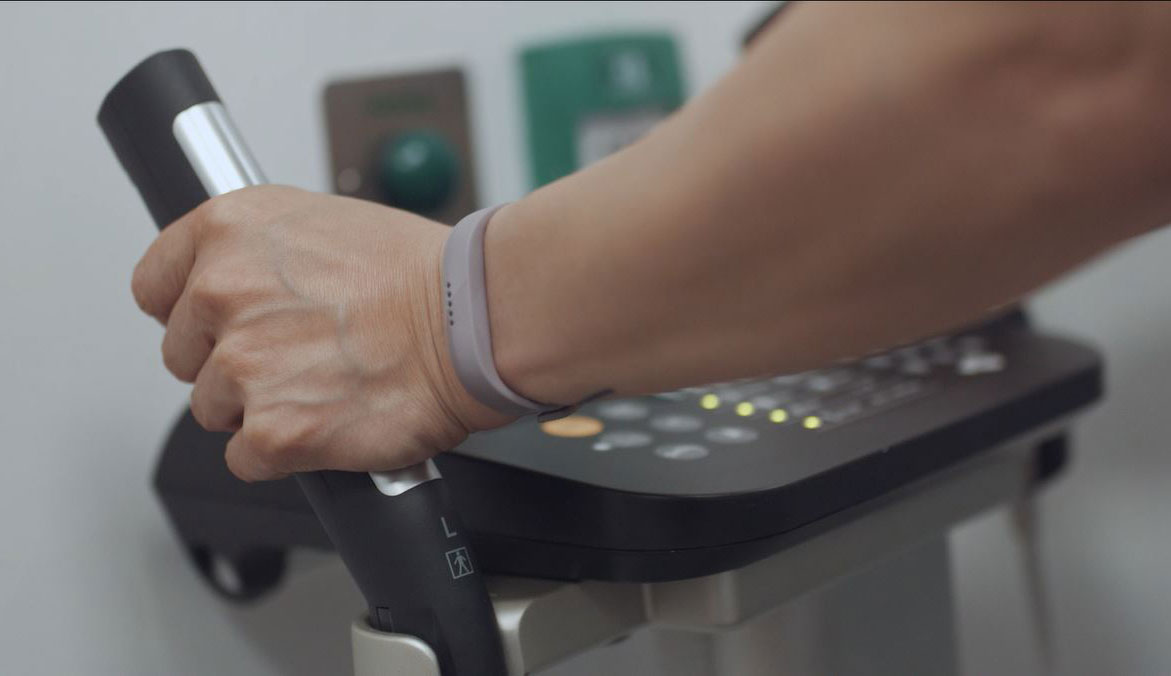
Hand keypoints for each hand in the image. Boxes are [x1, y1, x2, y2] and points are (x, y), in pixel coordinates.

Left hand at [131, 185, 511, 480]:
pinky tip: (328, 421)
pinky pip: (246, 458)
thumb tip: (239, 288)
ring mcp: (244, 366)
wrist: (472, 320)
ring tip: (325, 386)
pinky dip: (285, 451)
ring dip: (263, 407)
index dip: (192, 313)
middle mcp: (222, 292)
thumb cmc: (423, 273)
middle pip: (185, 356)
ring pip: (216, 409)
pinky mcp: (273, 431)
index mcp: (228, 231)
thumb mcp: (324, 222)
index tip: (219, 325)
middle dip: (233, 362)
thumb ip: (260, 255)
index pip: (155, 286)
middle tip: (296, 356)